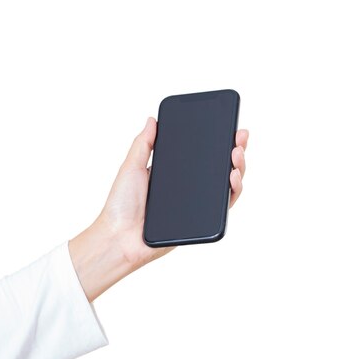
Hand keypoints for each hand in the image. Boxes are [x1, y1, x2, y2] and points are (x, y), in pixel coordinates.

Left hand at [69, 117, 248, 301]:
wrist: (119, 239)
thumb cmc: (120, 206)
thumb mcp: (130, 167)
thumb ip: (143, 143)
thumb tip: (152, 119)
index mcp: (174, 173)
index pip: (202, 154)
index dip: (218, 141)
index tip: (229, 125)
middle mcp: (188, 188)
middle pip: (220, 167)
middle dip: (236, 149)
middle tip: (240, 137)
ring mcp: (196, 204)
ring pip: (227, 185)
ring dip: (239, 168)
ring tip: (237, 154)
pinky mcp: (201, 221)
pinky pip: (223, 206)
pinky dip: (233, 191)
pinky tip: (232, 177)